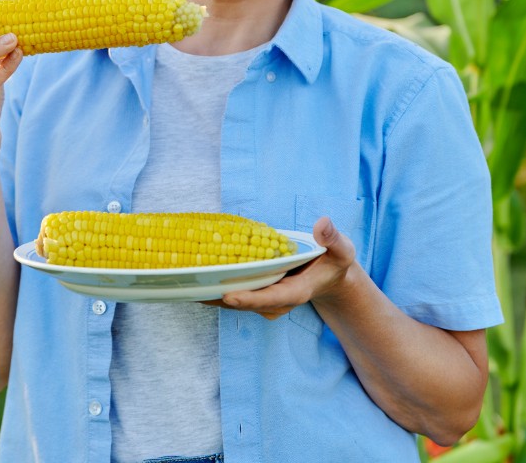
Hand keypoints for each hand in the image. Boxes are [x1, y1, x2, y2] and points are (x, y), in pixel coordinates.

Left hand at [205, 216, 356, 319]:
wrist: (329, 278)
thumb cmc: (334, 262)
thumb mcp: (341, 250)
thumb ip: (332, 239)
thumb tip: (322, 223)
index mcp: (296, 292)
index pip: (270, 298)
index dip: (249, 299)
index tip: (228, 296)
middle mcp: (277, 302)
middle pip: (244, 302)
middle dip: (219, 297)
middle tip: (192, 286)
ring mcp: (265, 302)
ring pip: (234, 302)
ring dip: (211, 294)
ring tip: (185, 282)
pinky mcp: (256, 296)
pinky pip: (233, 294)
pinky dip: (215, 288)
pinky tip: (194, 277)